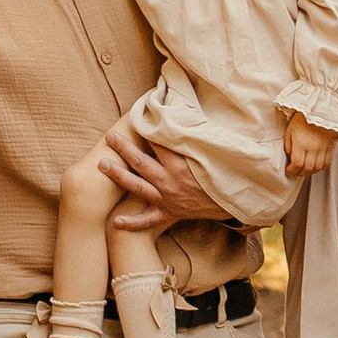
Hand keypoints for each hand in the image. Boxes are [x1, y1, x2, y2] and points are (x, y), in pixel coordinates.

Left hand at [94, 123, 223, 232]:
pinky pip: (147, 220)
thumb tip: (189, 115)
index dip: (147, 130)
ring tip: (102, 164)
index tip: (137, 118)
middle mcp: (170, 182)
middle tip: (109, 137)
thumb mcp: (215, 152)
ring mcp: (167, 199)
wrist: (236, 204)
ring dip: (118, 176)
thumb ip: (199, 135)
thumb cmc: (227, 174)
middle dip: (123, 148)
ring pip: (137, 187)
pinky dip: (132, 222)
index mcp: (181, 165)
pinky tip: (116, 220)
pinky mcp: (169, 213)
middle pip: (140, 162)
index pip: (158, 143)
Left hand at [284, 116, 337, 177]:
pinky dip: (320, 167)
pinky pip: (326, 163)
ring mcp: (323, 148)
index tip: (289, 169)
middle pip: (308, 168)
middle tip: (296, 171)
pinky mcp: (330, 147)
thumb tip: (290, 157)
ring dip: (310, 172)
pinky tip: (315, 166)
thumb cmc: (302, 119)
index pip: (297, 163)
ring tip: (305, 170)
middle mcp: (313, 147)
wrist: (318, 110)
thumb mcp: (289, 131)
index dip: (292, 170)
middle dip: (300, 173)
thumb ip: (288, 146)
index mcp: (301, 143)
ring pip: (318, 167)